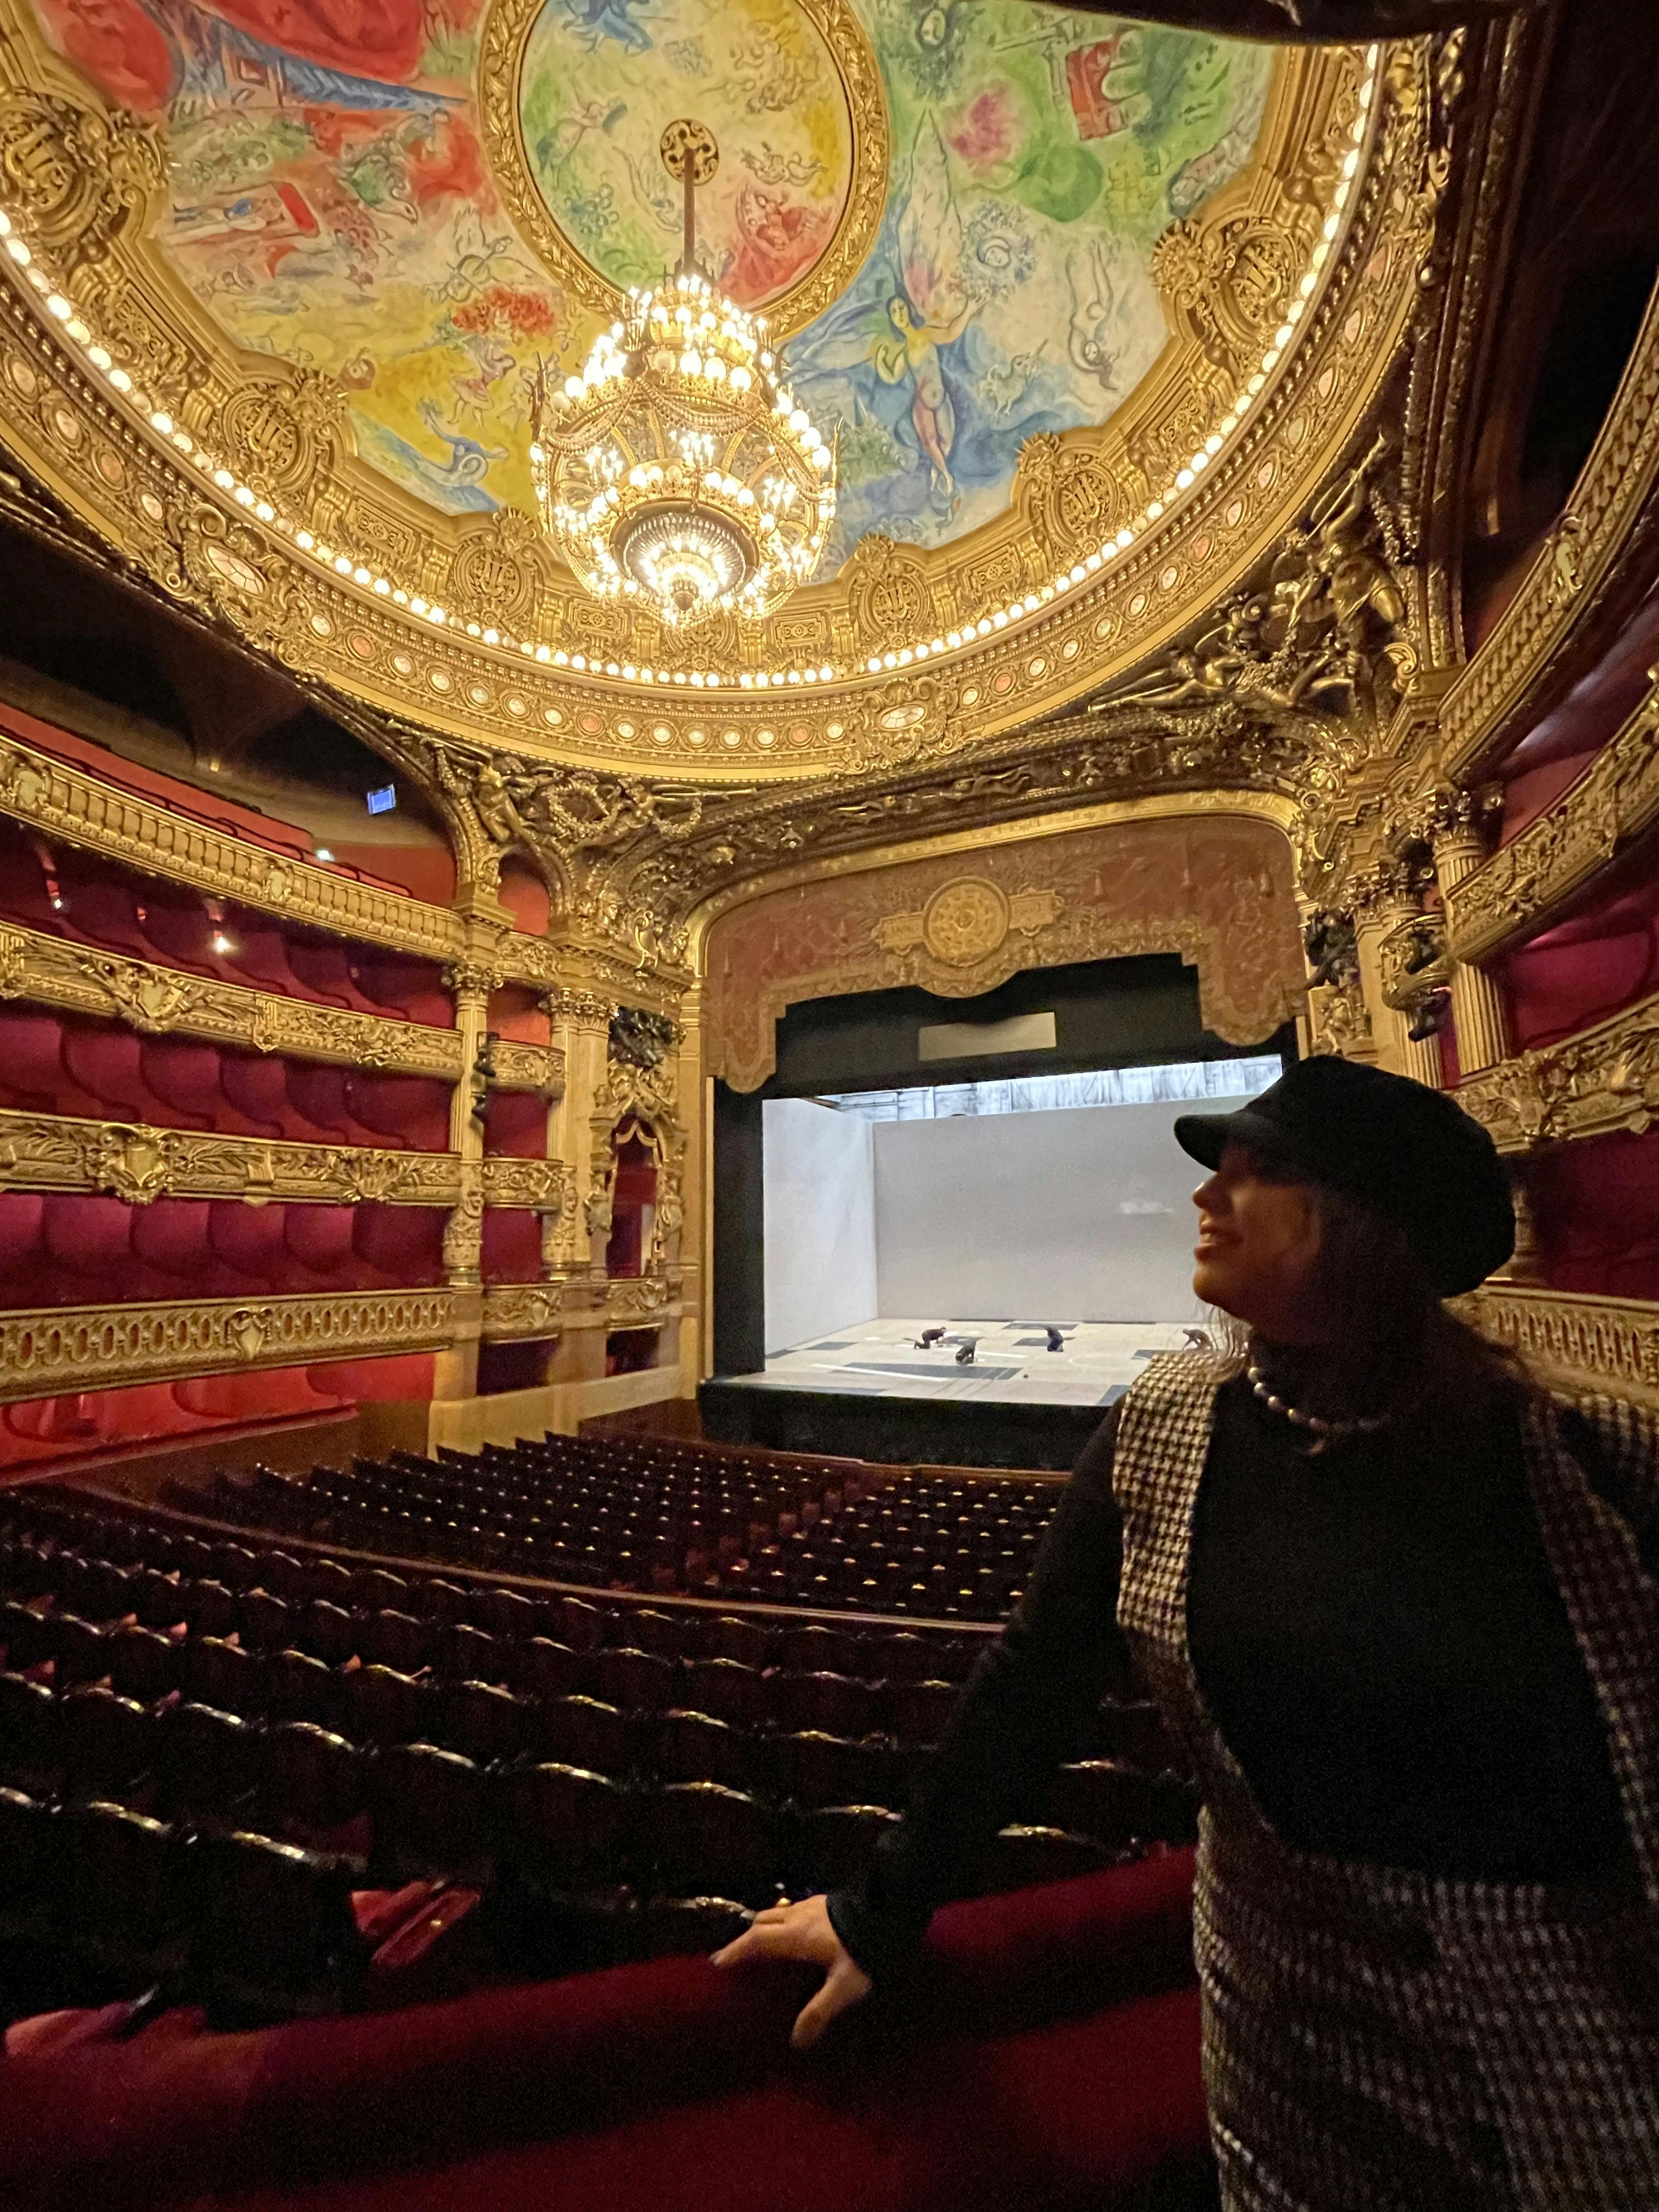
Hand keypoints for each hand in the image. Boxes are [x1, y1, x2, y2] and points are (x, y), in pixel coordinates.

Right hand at [710, 1894, 873, 2048]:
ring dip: (763, 1925)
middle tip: (735, 1954)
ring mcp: (812, 1905)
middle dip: (745, 1937)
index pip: (757, 1941)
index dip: (736, 1951)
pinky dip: (781, 1920)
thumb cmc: (864, 1949)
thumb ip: (819, 2011)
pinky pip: (792, 1909)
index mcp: (797, 1936)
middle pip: (762, 1922)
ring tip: (760, 1942)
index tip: (718, 1962)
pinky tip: (793, 1930)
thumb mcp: (844, 1986)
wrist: (890, 1909)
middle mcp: (798, 1917)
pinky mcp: (825, 1901)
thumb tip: (795, 2041)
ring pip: (776, 1912)